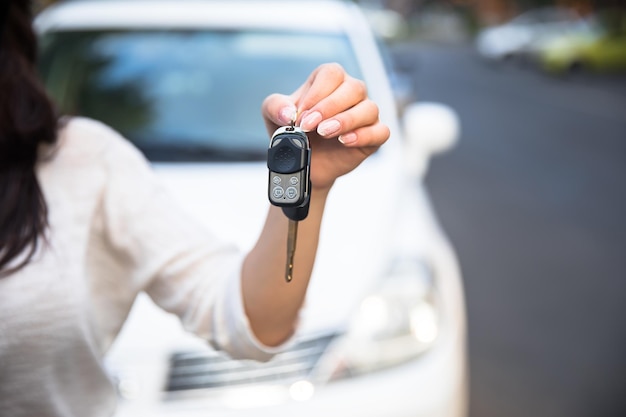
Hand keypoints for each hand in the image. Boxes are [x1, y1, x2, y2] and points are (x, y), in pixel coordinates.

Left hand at [262, 63, 389, 190]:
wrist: (304, 162)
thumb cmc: (294, 132)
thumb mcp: (274, 116)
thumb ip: (275, 107)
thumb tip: (288, 113)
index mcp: (329, 80)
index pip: (331, 74)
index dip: (317, 92)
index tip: (301, 113)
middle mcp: (351, 93)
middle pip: (353, 88)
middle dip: (329, 107)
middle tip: (309, 126)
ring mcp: (365, 114)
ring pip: (369, 108)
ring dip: (346, 121)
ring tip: (325, 133)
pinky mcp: (374, 135)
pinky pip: (380, 131)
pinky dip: (364, 135)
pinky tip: (346, 141)